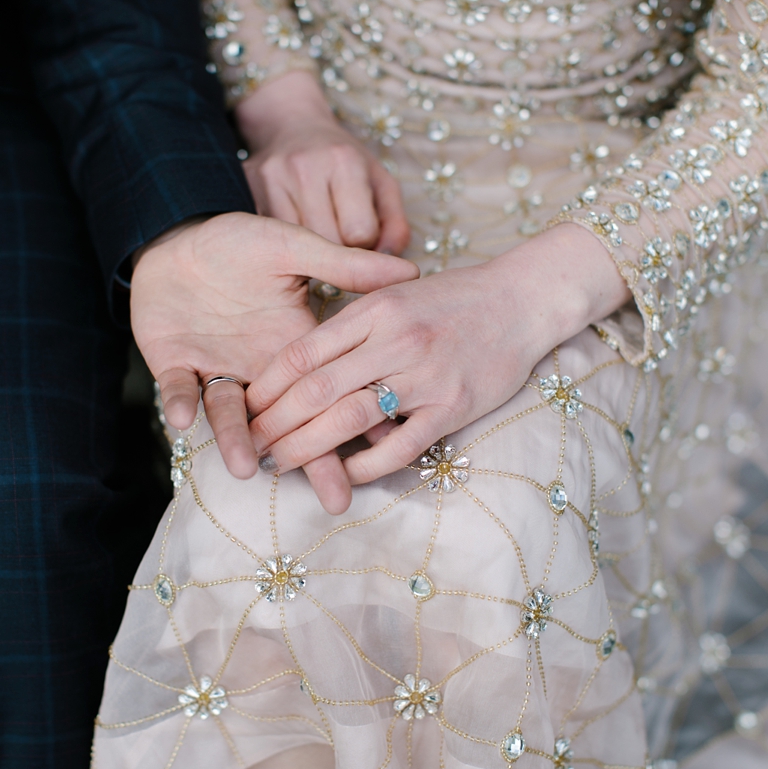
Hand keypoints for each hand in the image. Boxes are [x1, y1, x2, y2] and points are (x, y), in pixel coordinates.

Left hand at [131, 212, 418, 509]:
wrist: (178, 234)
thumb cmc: (239, 241)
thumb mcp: (291, 247)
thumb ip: (340, 264)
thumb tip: (407, 268)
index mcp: (292, 342)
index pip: (328, 389)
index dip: (351, 423)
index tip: (377, 453)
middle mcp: (257, 367)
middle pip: (288, 420)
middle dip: (311, 457)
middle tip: (334, 499)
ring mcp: (217, 370)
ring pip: (230, 414)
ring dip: (237, 440)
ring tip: (249, 468)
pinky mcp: (174, 363)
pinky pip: (177, 388)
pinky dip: (179, 402)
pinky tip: (181, 418)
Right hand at [237, 71, 409, 253]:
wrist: (291, 126)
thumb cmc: (343, 162)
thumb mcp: (380, 183)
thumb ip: (394, 225)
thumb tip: (388, 265)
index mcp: (344, 161)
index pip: (359, 233)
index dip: (364, 244)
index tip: (359, 236)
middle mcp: (305, 166)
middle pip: (326, 243)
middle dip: (337, 252)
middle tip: (337, 241)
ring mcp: (271, 177)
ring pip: (295, 246)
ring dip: (309, 252)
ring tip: (315, 236)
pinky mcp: (247, 188)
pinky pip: (271, 238)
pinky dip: (284, 244)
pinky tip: (290, 234)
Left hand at [245, 224, 631, 495]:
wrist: (523, 299)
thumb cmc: (454, 298)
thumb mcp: (395, 292)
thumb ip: (352, 323)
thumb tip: (299, 363)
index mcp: (374, 308)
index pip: (304, 351)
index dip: (267, 384)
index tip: (245, 406)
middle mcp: (395, 340)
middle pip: (317, 389)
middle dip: (274, 422)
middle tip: (250, 445)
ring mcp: (425, 375)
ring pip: (350, 418)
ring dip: (307, 447)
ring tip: (279, 464)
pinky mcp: (453, 407)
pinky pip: (400, 446)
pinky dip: (367, 465)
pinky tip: (345, 475)